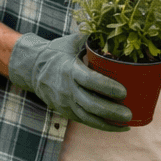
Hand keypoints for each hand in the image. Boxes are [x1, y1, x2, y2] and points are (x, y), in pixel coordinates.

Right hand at [8, 32, 131, 131]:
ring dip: (108, 122)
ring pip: (87, 117)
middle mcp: (67, 89)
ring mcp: (65, 103)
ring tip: (127, 122)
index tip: (124, 91)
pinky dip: (101, 125)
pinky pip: (85, 121)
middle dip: (111, 111)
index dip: (107, 87)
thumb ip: (91, 39)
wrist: (31, 68)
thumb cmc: (57, 52)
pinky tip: (117, 126)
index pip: (90, 81)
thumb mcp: (71, 42)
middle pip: (90, 104)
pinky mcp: (66, 111)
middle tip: (129, 113)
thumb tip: (114, 33)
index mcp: (70, 70)